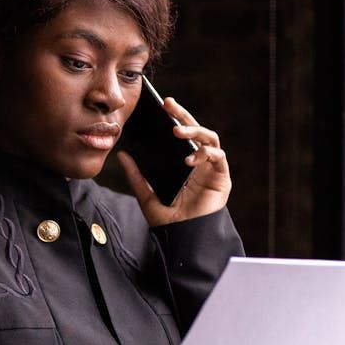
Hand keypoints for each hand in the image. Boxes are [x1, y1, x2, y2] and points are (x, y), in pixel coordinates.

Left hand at [118, 97, 231, 226]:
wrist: (182, 239)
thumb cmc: (169, 220)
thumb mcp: (146, 195)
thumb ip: (136, 176)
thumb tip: (122, 155)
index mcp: (183, 163)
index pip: (181, 135)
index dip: (174, 118)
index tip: (161, 105)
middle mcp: (200, 163)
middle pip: (195, 131)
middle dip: (183, 115)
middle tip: (169, 105)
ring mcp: (211, 169)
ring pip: (209, 138)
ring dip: (195, 131)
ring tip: (178, 132)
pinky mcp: (222, 178)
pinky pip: (219, 157)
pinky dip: (207, 153)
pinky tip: (192, 158)